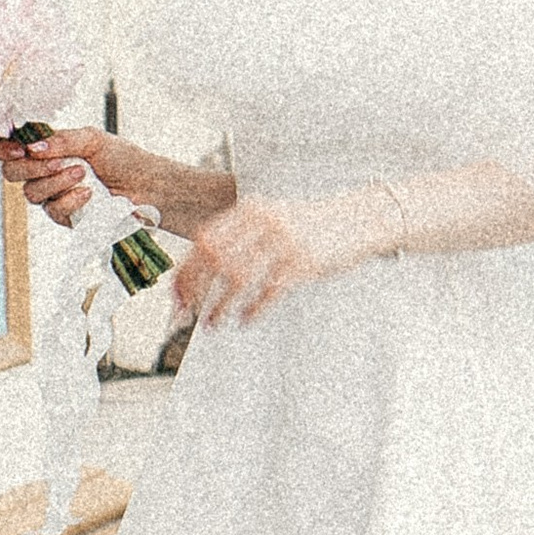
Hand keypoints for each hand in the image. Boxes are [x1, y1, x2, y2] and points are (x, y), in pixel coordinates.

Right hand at [0, 124, 147, 231]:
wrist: (146, 186)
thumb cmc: (121, 158)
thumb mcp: (92, 139)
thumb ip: (63, 140)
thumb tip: (33, 147)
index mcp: (46, 149)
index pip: (9, 148)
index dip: (3, 148)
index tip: (19, 150)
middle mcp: (43, 172)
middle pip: (11, 173)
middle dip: (32, 167)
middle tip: (57, 161)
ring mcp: (52, 196)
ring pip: (31, 193)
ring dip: (56, 182)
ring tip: (83, 173)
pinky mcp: (64, 217)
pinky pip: (53, 210)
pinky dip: (70, 200)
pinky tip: (88, 193)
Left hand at [175, 190, 383, 326]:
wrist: (357, 219)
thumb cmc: (309, 225)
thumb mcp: (273, 218)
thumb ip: (241, 236)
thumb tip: (199, 271)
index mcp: (251, 209)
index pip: (205, 240)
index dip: (186, 270)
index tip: (176, 295)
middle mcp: (264, 222)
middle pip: (215, 259)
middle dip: (196, 291)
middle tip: (186, 315)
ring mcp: (284, 242)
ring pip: (238, 279)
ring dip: (220, 307)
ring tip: (212, 325)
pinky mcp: (304, 263)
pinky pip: (269, 292)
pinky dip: (253, 310)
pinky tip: (245, 320)